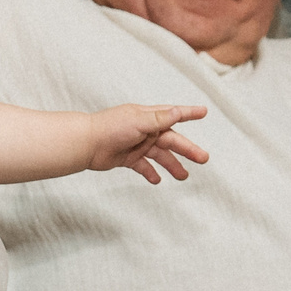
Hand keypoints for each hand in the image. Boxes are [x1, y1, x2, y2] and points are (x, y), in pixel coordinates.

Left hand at [86, 104, 208, 183]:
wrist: (86, 144)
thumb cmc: (110, 128)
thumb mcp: (139, 121)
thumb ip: (160, 118)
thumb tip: (179, 110)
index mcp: (149, 117)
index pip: (173, 114)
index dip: (189, 113)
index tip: (204, 112)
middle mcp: (145, 130)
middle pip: (171, 140)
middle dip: (187, 149)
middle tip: (203, 158)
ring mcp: (137, 144)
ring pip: (160, 156)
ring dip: (172, 165)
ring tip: (184, 176)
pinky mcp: (128, 158)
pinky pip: (143, 166)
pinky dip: (150, 173)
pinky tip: (157, 180)